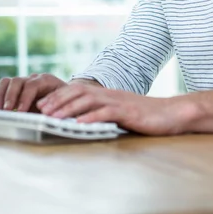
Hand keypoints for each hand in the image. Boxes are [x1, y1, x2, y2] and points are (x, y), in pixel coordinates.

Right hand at [0, 73, 66, 111]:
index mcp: (46, 80)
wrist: (64, 98)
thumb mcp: (63, 105)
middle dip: (10, 97)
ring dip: (1, 95)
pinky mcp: (14, 88)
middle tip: (7, 111)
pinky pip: (1, 86)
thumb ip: (54, 110)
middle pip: (17, 81)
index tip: (20, 111)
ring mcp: (23, 81)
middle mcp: (33, 78)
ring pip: (7, 82)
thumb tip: (46, 117)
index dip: (25, 98)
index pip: (32, 85)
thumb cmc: (64, 103)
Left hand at [37, 82, 196, 135]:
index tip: (42, 105)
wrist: (171, 114)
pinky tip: (80, 123)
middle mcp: (109, 94)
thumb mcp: (120, 113)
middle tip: (41, 110)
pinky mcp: (128, 112)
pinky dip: (92, 117)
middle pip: (78, 91)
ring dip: (69, 108)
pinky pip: (107, 113)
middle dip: (58, 100)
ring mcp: (118, 102)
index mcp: (106, 94)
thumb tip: (82, 123)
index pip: (77, 90)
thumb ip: (103, 114)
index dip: (58, 96)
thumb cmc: (146, 116)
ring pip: (89, 100)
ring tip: (54, 116)